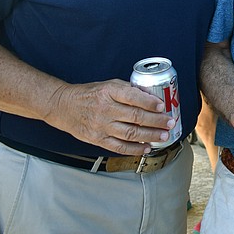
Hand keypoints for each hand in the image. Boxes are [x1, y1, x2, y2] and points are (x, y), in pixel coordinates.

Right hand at [46, 79, 175, 154]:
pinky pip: (118, 146)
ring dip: (150, 136)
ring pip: (130, 133)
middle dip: (156, 121)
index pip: (133, 97)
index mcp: (109, 92)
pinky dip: (134, 149)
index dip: (149, 102)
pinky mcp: (97, 139)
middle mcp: (105, 109)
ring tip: (163, 136)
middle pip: (135, 117)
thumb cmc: (90, 94)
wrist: (63, 106)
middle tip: (170, 123)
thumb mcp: (108, 85)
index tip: (163, 105)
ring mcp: (101, 126)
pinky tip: (146, 148)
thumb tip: (151, 96)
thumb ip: (127, 90)